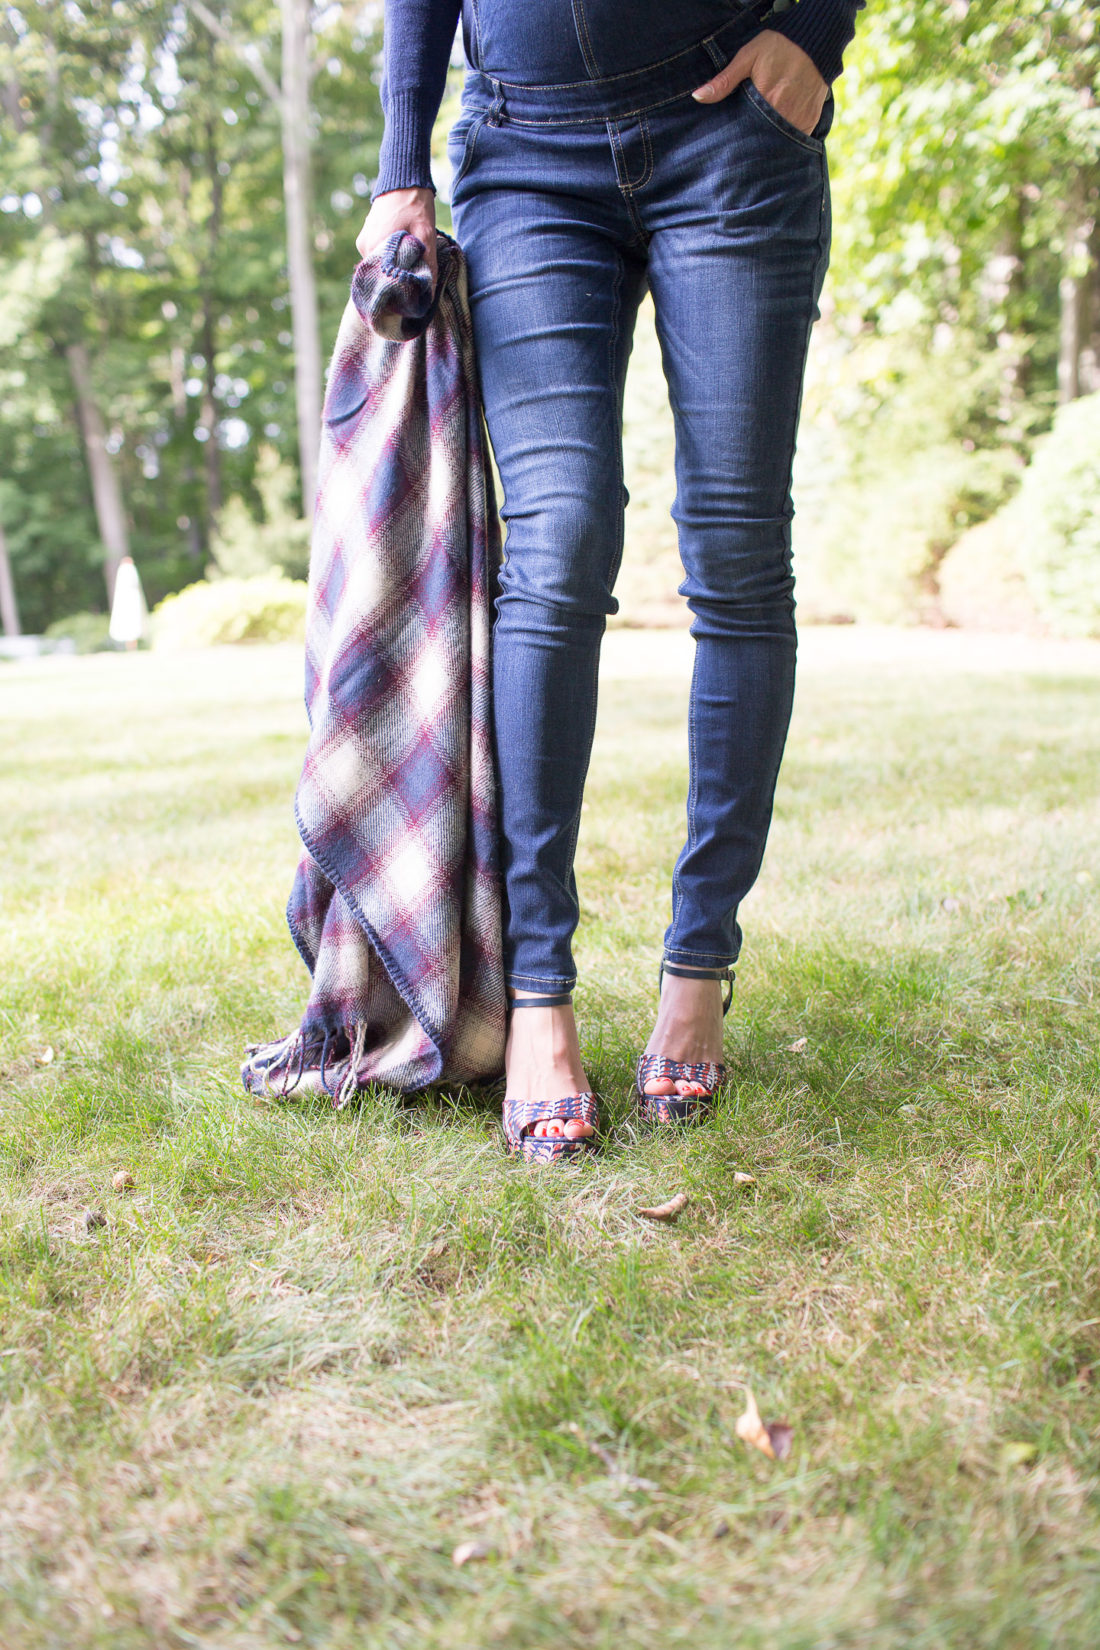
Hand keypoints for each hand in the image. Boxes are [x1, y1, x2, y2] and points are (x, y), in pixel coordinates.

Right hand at [355, 186, 437, 285]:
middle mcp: (364, 248)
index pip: (384, 281)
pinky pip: (377, 255)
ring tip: (410, 265)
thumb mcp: (426, 234)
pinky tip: (402, 254)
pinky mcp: (365, 237)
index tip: (412, 296)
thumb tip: (430, 293)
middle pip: (381, 275)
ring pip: (380, 265)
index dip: (399, 290)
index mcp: (375, 247)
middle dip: (397, 280)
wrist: (403, 179)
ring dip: (394, 268)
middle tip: (415, 283)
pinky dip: (389, 258)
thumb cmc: (415, 205)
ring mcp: (363, 242)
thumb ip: (428, 264)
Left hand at [692, 29, 827, 135]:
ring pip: (777, 145)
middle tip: (740, 147)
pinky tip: (774, 136)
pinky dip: (783, 141)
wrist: (815, 43)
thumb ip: (724, 80)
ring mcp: (799, 123)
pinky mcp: (809, 124)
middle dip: (750, 146)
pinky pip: (793, 141)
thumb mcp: (748, 57)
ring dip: (766, 145)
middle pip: (760, 142)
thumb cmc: (779, 47)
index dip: (735, 140)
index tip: (727, 144)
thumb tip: (698, 97)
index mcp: (766, 102)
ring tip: (756, 142)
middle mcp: (784, 117)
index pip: (744, 133)